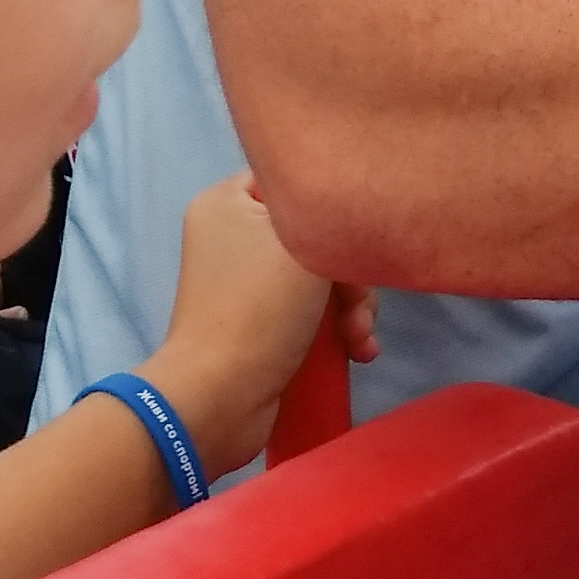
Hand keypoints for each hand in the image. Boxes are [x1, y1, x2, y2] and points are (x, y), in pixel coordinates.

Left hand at [133, 176, 338, 479]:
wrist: (220, 397)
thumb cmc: (259, 308)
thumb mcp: (305, 243)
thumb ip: (336, 216)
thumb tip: (350, 216)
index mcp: (226, 202)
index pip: (292, 180)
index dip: (330, 205)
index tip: (353, 238)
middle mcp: (233, 238)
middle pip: (316, 235)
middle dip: (350, 274)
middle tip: (356, 305)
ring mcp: (247, 286)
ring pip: (324, 279)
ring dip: (353, 309)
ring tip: (358, 338)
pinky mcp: (262, 326)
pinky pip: (314, 314)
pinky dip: (338, 330)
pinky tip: (358, 351)